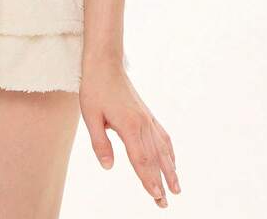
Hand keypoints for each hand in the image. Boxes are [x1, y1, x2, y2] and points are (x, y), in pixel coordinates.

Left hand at [79, 55, 180, 207]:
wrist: (105, 63)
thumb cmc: (95, 88)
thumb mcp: (90, 116)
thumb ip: (100, 143)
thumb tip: (108, 167)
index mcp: (128, 125)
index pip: (141, 158)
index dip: (148, 179)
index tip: (156, 196)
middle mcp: (142, 123)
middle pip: (154, 158)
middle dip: (160, 182)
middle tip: (164, 203)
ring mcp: (147, 118)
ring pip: (162, 148)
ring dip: (170, 169)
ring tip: (176, 188)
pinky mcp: (146, 114)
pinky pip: (162, 135)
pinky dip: (169, 151)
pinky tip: (172, 161)